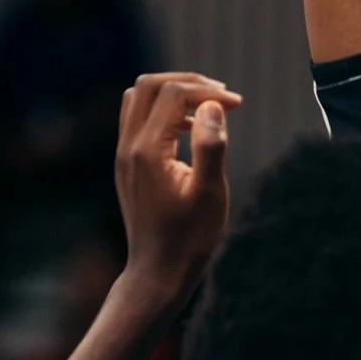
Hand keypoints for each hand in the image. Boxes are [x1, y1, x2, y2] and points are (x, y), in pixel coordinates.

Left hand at [114, 72, 241, 313]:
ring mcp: (124, 155)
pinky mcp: (127, 163)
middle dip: (188, 82)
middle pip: (149, 85)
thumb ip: (211, 147)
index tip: (237, 105)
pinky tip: (192, 129)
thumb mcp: (209, 195)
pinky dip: (164, 109)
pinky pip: (138, 117)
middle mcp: (128, 147)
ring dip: (173, 92)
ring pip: (139, 97)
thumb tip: (213, 106)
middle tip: (221, 96)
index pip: (173, 93)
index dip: (207, 91)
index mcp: (147, 152)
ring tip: (207, 106)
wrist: (157, 276)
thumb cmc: (188, 240)